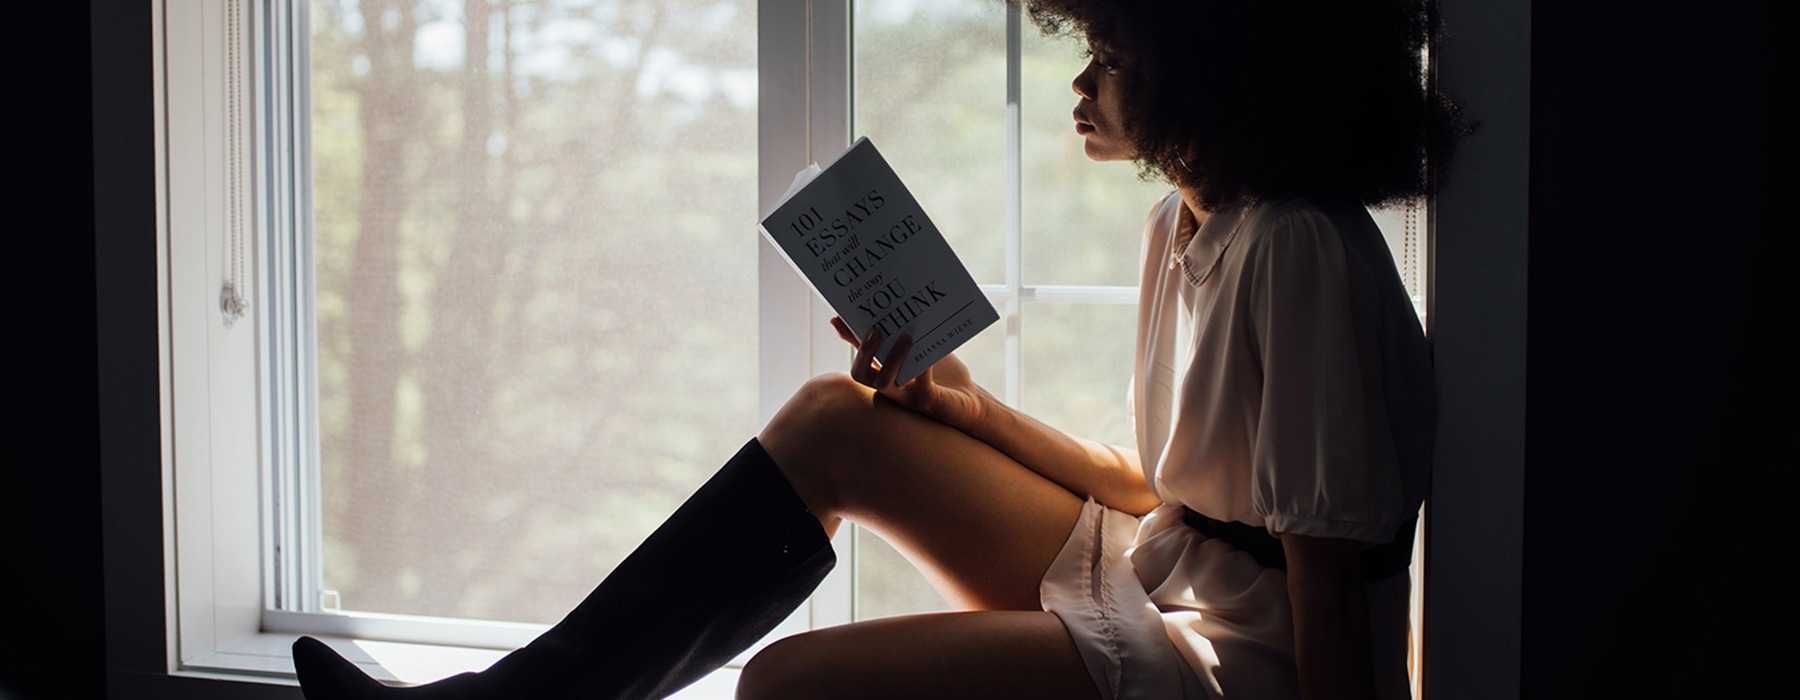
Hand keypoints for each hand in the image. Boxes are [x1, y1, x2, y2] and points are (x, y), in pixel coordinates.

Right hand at [831, 316, 988, 430]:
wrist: (969, 401)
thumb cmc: (942, 375)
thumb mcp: (920, 350)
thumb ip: (899, 337)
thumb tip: (884, 312)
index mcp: (884, 373)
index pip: (859, 355)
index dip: (849, 337)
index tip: (839, 316)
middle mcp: (889, 388)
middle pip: (860, 375)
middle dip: (864, 351)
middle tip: (876, 330)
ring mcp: (905, 397)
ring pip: (884, 383)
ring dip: (892, 358)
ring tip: (906, 337)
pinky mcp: (926, 402)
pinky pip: (921, 386)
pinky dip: (924, 369)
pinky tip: (930, 355)